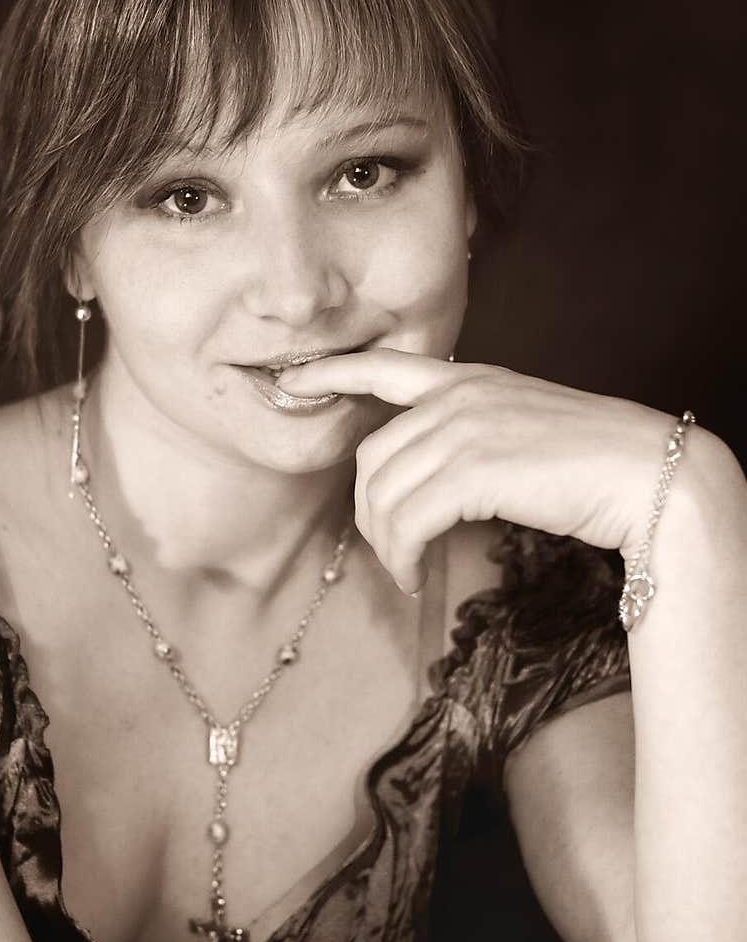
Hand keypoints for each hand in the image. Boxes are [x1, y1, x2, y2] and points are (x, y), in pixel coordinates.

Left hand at [277, 350, 689, 593]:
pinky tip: (417, 574)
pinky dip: (403, 556)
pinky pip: (407, 521)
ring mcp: (464, 429)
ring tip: (408, 570)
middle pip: (372, 456)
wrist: (645, 474)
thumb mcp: (521, 429)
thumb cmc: (593, 462)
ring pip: (383, 494)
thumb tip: (432, 479)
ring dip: (386, 544)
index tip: (295, 382)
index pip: (386, 366)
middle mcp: (459, 396)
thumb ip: (472, 435)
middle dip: (368, 511)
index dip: (334, 372)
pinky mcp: (473, 469)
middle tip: (392, 550)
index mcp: (469, 379)